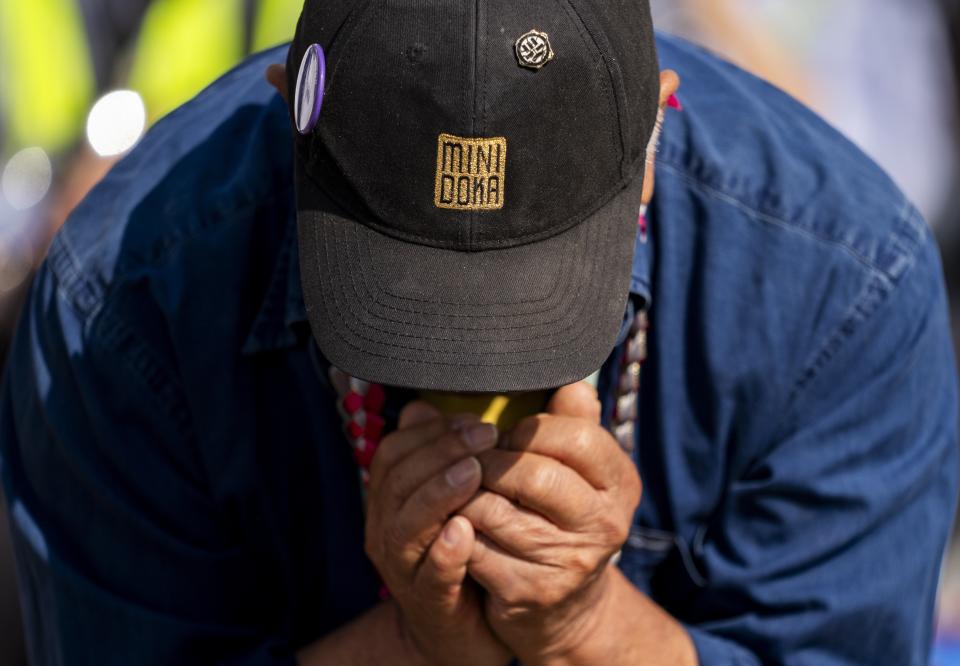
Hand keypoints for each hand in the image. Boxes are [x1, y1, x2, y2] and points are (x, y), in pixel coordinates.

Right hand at [364, 402, 512, 665]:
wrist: (465, 626)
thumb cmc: (462, 548)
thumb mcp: (450, 495)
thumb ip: (439, 452)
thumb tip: (423, 404)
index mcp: (391, 500)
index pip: (394, 452)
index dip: (431, 431)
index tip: (473, 418)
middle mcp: (387, 531)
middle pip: (398, 481)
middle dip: (441, 451)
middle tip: (486, 434)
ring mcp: (404, 568)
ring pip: (406, 524)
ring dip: (439, 492)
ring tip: (473, 471)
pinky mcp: (429, 602)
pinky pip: (429, 575)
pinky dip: (445, 551)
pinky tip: (465, 529)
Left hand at [460, 383, 641, 663]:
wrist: (564, 608)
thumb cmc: (560, 516)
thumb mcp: (578, 471)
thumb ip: (572, 423)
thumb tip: (569, 383)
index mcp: (620, 482)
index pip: (576, 436)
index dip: (530, 429)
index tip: (505, 435)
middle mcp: (605, 523)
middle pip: (534, 473)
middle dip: (490, 461)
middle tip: (470, 460)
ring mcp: (570, 561)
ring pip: (495, 510)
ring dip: (464, 495)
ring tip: (453, 488)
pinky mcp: (531, 591)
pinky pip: (475, 548)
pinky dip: (455, 531)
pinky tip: (451, 524)